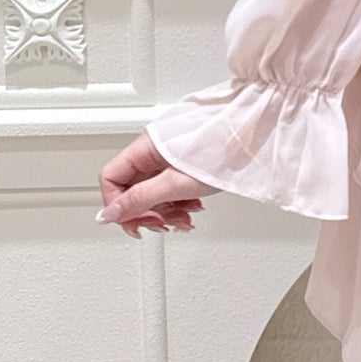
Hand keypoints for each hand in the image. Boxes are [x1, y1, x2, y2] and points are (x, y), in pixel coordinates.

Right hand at [97, 134, 216, 236]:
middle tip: (162, 224)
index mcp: (145, 148)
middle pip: (131, 189)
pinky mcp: (183, 165)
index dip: (118, 206)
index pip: (111, 179)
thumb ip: (139, 200)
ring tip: (184, 218)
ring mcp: (168, 158)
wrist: (253, 137)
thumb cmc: (221, 151)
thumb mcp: (175, 183)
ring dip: (165, 211)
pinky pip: (169, 189)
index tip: (135, 224)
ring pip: (152, 192)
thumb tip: (108, 215)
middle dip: (146, 212)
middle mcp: (153, 150)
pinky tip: (193, 208)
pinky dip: (179, 203)